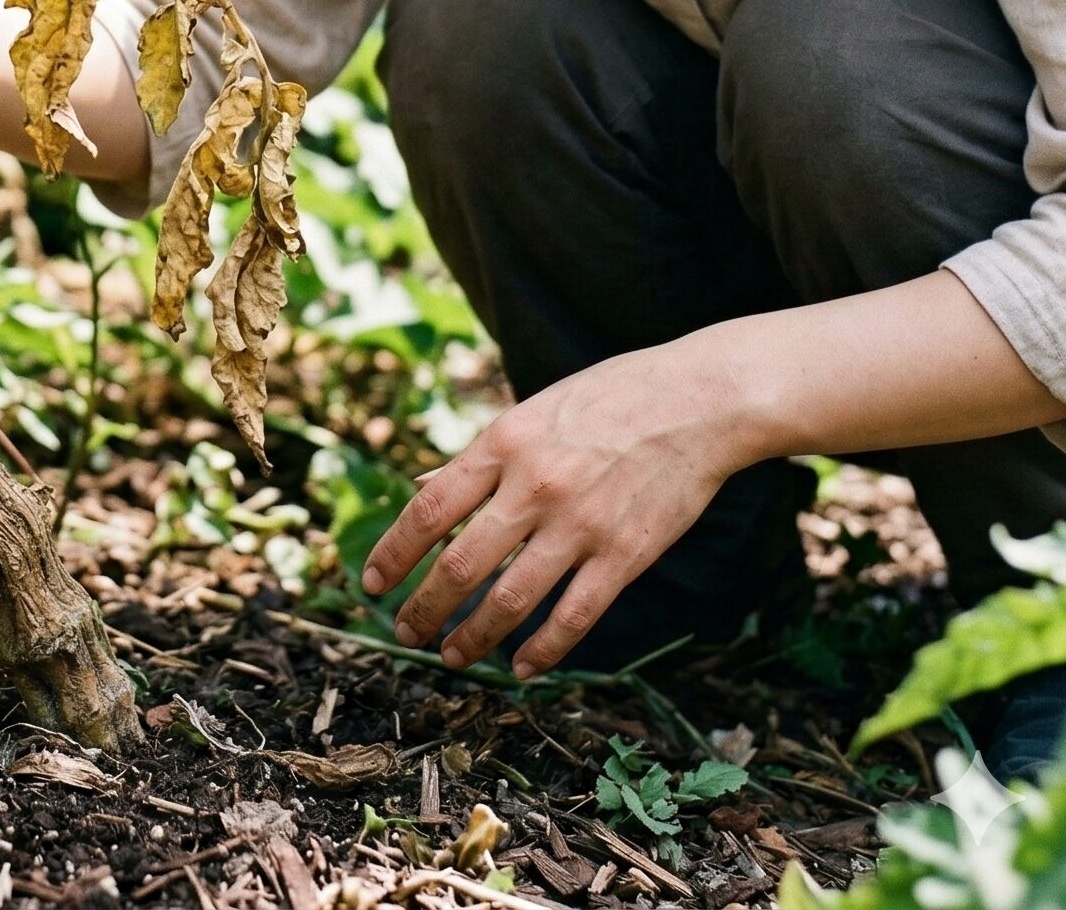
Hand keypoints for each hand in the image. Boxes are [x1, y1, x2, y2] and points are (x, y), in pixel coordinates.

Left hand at [361, 343, 746, 677]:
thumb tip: (421, 488)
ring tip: (451, 656)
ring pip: (511, 599)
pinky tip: (521, 666)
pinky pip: (573, 616)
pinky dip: (542, 649)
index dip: (394, 552)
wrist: (693, 401)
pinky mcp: (625, 555)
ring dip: (473, 636)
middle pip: (461, 563)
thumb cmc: (605, 399)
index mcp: (503, 443)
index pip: (430, 508)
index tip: (371, 583)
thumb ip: (478, 457)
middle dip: (423, 607)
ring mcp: (580, 524)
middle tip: (404, 632)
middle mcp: (534, 486)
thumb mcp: (530, 411)